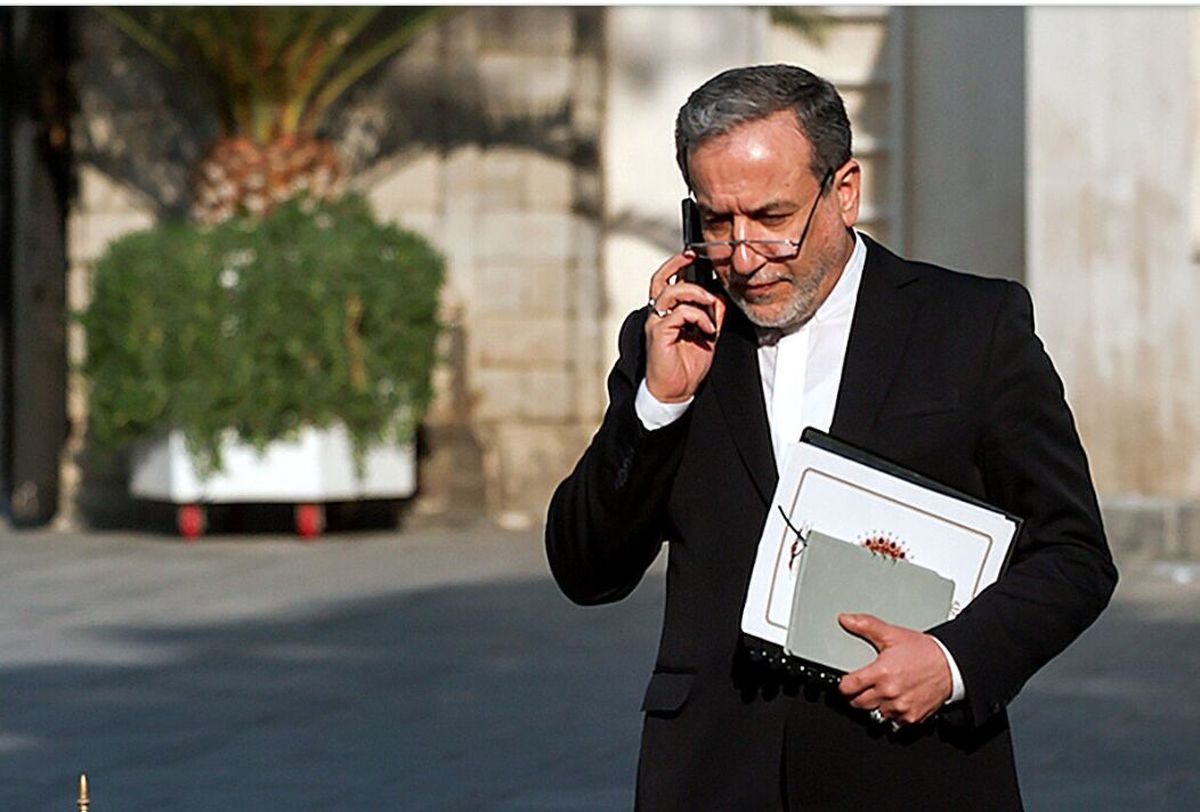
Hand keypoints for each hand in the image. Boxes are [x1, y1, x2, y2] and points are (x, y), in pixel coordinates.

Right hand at [644, 252, 725, 402]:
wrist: (675, 392)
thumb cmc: (686, 366)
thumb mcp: (707, 336)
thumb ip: (712, 316)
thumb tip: (720, 297)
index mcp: (667, 312)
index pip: (668, 280)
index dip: (677, 265)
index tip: (694, 255)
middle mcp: (658, 314)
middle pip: (660, 278)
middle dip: (676, 263)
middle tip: (692, 256)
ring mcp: (656, 323)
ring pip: (670, 292)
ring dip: (695, 293)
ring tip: (710, 304)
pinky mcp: (658, 334)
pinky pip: (678, 314)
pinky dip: (698, 317)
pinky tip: (708, 329)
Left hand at [837, 613, 951, 726]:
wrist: (951, 665)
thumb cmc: (923, 651)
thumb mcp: (892, 634)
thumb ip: (866, 625)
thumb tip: (845, 619)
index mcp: (881, 673)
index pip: (848, 687)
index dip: (844, 685)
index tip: (847, 682)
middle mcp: (889, 693)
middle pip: (858, 703)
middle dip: (858, 695)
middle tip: (865, 686)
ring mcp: (900, 707)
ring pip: (875, 713)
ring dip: (875, 705)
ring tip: (884, 691)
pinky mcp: (911, 718)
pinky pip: (893, 722)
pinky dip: (892, 713)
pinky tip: (897, 699)